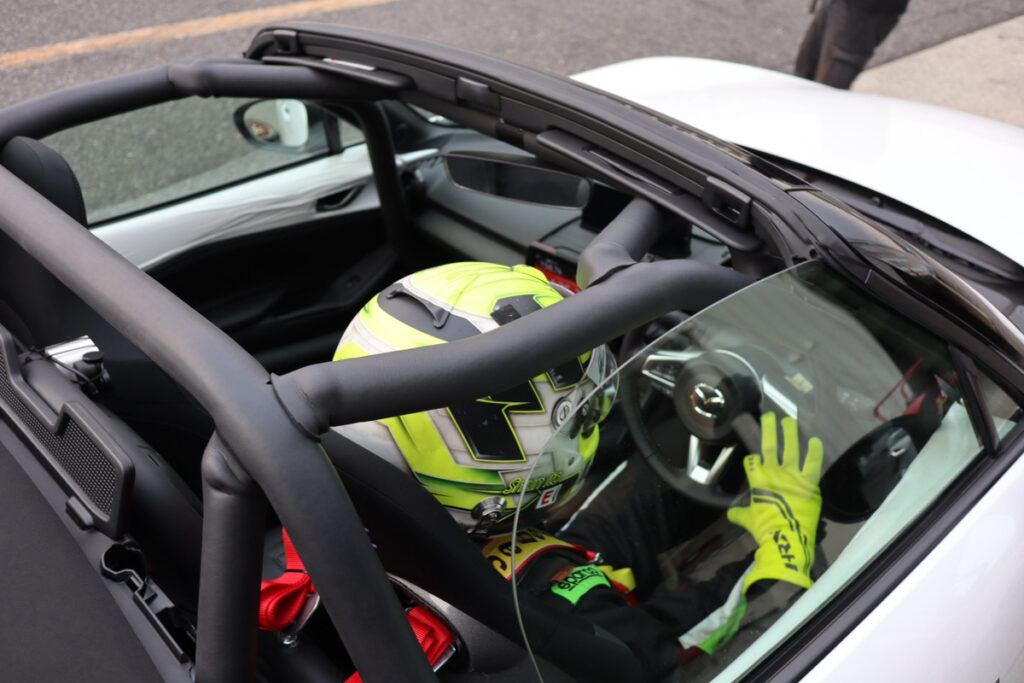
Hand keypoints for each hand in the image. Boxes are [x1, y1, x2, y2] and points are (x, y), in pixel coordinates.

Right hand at [727, 412, 822, 592]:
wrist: (785, 538)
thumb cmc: (764, 529)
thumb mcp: (748, 521)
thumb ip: (740, 514)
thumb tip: (731, 515)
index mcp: (757, 480)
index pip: (751, 461)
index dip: (751, 460)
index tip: (754, 459)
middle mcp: (773, 473)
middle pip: (769, 446)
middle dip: (769, 429)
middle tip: (770, 415)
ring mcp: (792, 476)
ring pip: (790, 449)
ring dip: (789, 433)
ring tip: (789, 420)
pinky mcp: (808, 483)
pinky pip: (812, 464)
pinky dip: (814, 452)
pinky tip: (815, 441)